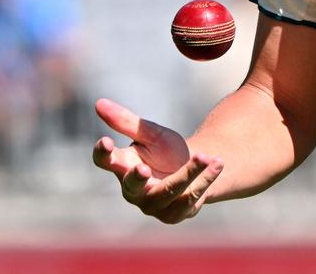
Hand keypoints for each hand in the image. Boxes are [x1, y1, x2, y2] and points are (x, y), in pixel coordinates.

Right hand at [92, 98, 222, 223]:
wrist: (195, 167)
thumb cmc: (165, 149)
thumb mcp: (149, 132)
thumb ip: (126, 121)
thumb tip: (98, 103)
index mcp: (123, 166)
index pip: (106, 162)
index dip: (103, 154)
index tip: (105, 141)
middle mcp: (133, 190)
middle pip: (132, 186)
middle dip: (137, 179)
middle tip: (143, 168)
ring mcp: (153, 205)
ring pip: (168, 191)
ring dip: (188, 173)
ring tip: (205, 156)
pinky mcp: (175, 214)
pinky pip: (189, 199)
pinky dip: (205, 180)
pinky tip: (217, 164)